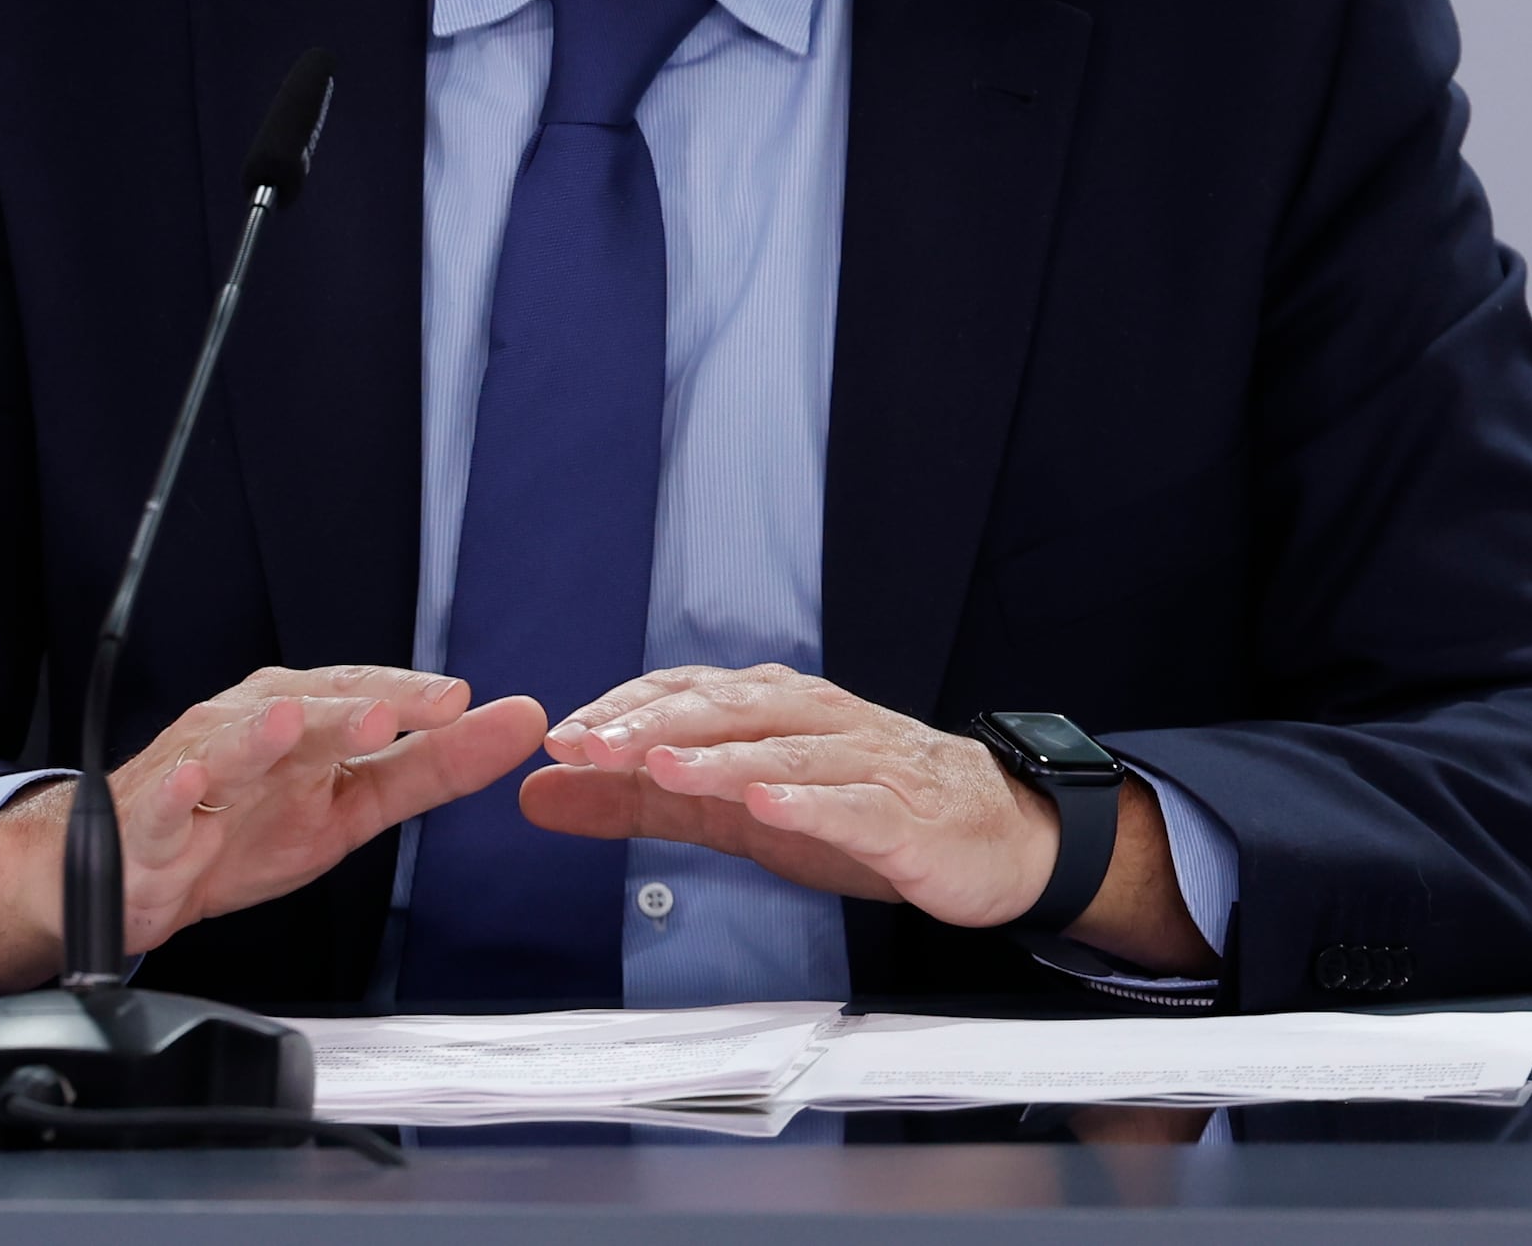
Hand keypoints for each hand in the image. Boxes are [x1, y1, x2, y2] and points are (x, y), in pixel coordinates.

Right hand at [0, 665, 546, 995]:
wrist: (136, 877)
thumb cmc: (240, 828)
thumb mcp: (349, 805)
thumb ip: (431, 768)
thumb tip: (516, 723)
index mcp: (298, 719)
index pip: (358, 696)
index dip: (409, 699)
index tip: (465, 702)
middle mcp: (247, 727)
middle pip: (298, 711)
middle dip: (340, 709)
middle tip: (392, 712)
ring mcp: (195, 768)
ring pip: (228, 742)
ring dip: (259, 733)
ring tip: (291, 723)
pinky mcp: (149, 817)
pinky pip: (159, 802)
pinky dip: (174, 791)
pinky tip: (193, 782)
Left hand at [522, 663, 1215, 974]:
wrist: (993, 837)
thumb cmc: (857, 811)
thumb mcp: (736, 810)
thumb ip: (640, 803)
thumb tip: (538, 790)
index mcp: (769, 706)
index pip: (684, 693)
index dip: (621, 712)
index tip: (558, 739)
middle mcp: (813, 718)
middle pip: (725, 710)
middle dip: (650, 726)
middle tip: (586, 746)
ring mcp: (862, 763)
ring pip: (781, 751)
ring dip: (717, 759)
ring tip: (658, 769)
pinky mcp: (903, 815)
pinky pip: (851, 804)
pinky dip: (807, 804)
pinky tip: (767, 808)